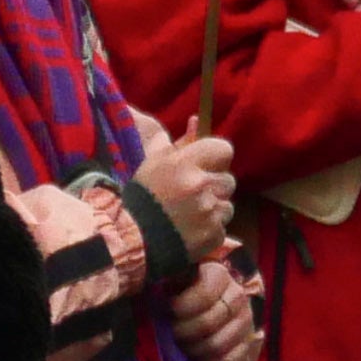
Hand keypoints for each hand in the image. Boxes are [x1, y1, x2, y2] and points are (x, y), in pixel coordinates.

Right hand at [135, 128, 238, 255]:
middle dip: (214, 185)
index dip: (217, 157)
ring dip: (214, 208)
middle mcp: (201, 186)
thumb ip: (175, 143)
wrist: (132, 239)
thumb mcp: (152, 163)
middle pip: (228, 180)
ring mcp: (209, 212)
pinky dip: (210, 229)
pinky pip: (222, 227)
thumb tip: (196, 121)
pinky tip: (191, 230)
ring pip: (228, 205)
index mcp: (185, 164)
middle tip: (195, 194)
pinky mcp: (214, 235)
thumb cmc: (141, 198)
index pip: (224, 149)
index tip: (208, 165)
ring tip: (191, 215)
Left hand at [163, 255, 261, 360]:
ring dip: (194, 350)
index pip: (205, 293)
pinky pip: (229, 359)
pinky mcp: (248, 341)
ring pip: (218, 344)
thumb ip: (165, 280)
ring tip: (181, 347)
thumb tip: (153, 295)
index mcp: (218, 274)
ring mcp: (246, 320)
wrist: (206, 299)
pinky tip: (196, 358)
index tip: (168, 311)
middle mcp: (238, 295)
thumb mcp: (173, 276)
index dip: (182, 306)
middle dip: (183, 332)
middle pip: (209, 322)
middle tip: (170, 334)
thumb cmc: (182, 288)